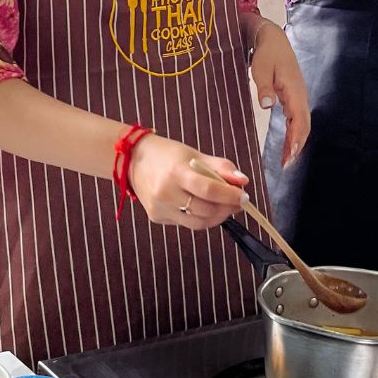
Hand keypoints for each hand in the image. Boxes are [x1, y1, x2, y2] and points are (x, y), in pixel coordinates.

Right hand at [128, 135, 247, 228]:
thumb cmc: (167, 155)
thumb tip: (243, 181)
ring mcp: (160, 208)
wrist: (133, 160)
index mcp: (176, 172)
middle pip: (205, 210)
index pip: (208, 189)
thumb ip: (221, 167)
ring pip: (197, 223)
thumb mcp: (194, 154)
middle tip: (238, 203)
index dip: (229, 196)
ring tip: (226, 207)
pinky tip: (204, 207)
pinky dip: (200, 217)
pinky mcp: (157, 218)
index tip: (244, 197)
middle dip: (227, 209)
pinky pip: (186, 223)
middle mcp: (165, 193)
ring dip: (217, 217)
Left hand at [250, 19, 310, 166]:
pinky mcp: (294, 97)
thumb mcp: (261, 68)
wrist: (273, 38)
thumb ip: (264, 86)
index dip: (295, 139)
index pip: (299, 120)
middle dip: (297, 146)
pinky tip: (288, 144)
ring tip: (287, 160)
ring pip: (302, 124)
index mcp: (294, 90)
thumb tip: (268, 105)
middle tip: (286, 165)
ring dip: (297, 142)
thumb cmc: (267, 52)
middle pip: (304, 126)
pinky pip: (298, 119)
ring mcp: (299, 96)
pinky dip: (295, 133)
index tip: (289, 156)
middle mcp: (300, 95)